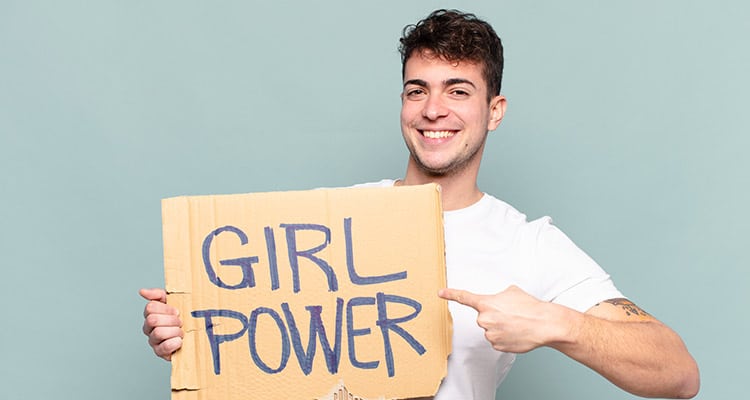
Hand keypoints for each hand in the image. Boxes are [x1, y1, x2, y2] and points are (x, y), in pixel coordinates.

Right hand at [140, 288, 182, 360]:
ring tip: (181, 332)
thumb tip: (142, 291)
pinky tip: (180, 341)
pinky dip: (174, 343)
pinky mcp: (160, 353)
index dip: (166, 309)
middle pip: (153, 320)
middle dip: (171, 320)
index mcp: (151, 314)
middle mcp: (149, 328)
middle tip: (181, 322)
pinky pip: (164, 347)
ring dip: (174, 331)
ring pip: (158, 333)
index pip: (150, 308)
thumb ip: (158, 295)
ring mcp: (153, 341)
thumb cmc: (184, 316)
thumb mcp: (174, 301)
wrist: (196, 333)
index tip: (177, 311)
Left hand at [439, 285, 574, 353]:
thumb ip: (498, 297)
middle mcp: (484, 319)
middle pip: (484, 317)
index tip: (440, 293)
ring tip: (516, 323)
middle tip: (510, 314)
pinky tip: (516, 333)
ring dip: (501, 327)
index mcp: (486, 303)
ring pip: (491, 329)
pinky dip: (505, 337)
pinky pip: (497, 340)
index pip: (464, 298)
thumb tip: (497, 302)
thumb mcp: (511, 292)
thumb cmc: (530, 307)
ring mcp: (490, 334)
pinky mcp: (497, 345)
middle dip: (494, 315)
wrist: (544, 324)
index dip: (451, 294)